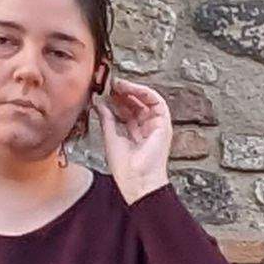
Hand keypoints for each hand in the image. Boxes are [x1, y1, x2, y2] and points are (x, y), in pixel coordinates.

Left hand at [96, 78, 174, 197]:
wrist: (135, 179)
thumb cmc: (125, 167)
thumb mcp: (110, 137)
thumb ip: (107, 119)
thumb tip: (100, 104)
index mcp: (136, 133)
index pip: (128, 111)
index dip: (118, 100)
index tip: (106, 92)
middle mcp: (147, 128)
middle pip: (138, 104)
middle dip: (125, 93)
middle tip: (111, 85)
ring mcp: (156, 126)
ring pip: (148, 100)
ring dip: (134, 90)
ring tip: (119, 84)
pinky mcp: (164, 124)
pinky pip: (157, 102)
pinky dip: (145, 92)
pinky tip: (131, 88)